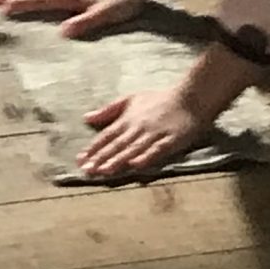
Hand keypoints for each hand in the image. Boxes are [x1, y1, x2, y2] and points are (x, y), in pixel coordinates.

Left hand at [79, 86, 211, 180]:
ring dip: (118, 160)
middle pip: (117, 145)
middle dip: (101, 158)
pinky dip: (146, 157)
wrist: (189, 98)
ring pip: (133, 149)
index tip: (80, 160)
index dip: (93, 148)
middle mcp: (137, 128)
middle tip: (86, 170)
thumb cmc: (158, 100)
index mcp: (127, 119)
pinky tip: (136, 166)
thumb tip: (86, 117)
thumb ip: (109, 110)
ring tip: (103, 170)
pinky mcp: (170, 140)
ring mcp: (154, 134)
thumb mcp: (130, 99)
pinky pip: (156, 150)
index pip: (107, 136)